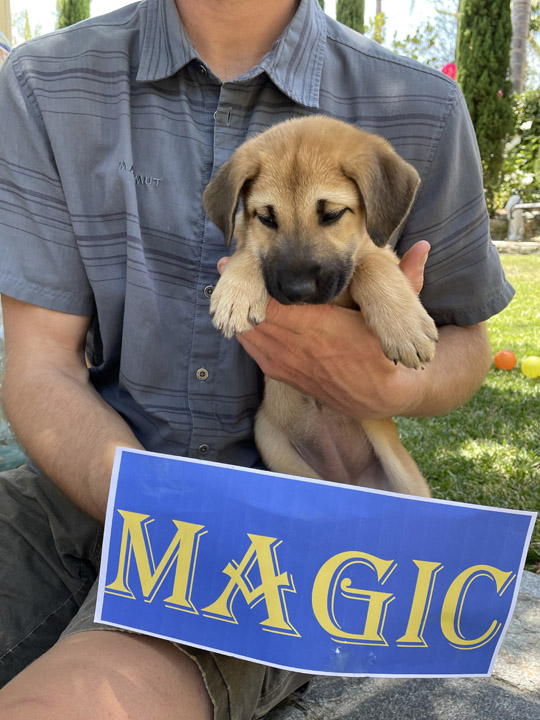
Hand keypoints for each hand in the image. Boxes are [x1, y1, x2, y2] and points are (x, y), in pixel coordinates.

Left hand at [217, 241, 431, 419]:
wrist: (381, 396)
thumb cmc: (385, 350)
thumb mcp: (394, 315)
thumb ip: (406, 279)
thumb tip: (424, 245)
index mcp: (322, 330)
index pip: (274, 304)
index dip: (253, 281)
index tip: (240, 258)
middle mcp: (298, 350)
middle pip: (254, 316)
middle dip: (239, 291)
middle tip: (227, 263)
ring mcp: (286, 365)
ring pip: (249, 334)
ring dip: (238, 310)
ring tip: (228, 285)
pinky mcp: (282, 375)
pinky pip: (254, 350)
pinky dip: (245, 331)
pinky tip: (243, 313)